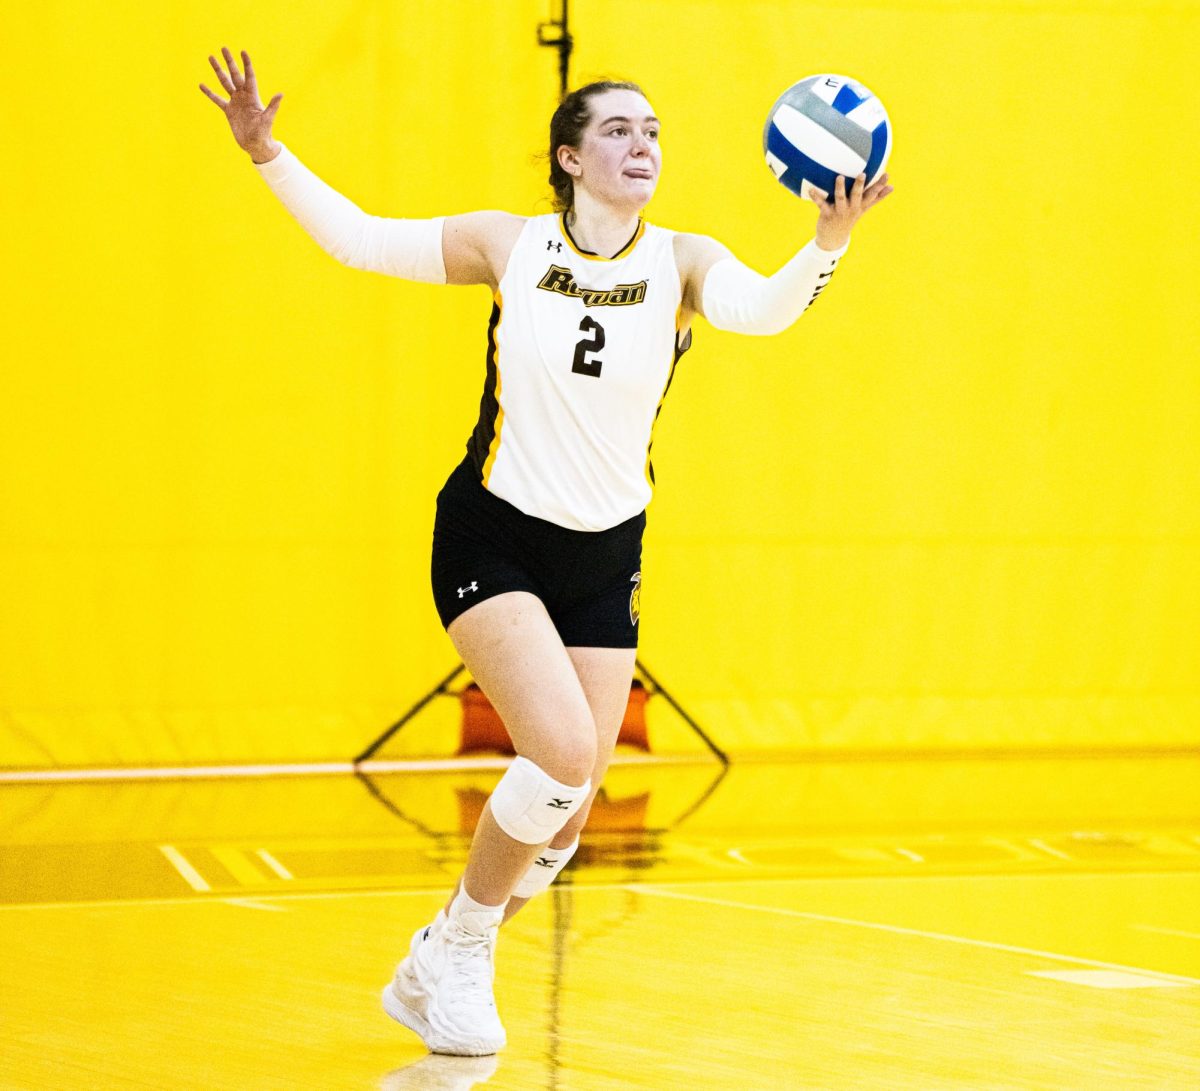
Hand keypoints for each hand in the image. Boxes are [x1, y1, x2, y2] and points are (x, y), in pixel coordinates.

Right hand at [199, 47, 282, 162]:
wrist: (255, 145)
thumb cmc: (264, 132)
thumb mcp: (268, 118)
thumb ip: (273, 106)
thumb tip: (281, 94)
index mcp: (253, 96)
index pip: (249, 76)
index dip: (246, 64)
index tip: (243, 52)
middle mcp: (243, 96)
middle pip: (235, 75)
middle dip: (229, 62)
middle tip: (223, 47)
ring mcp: (235, 102)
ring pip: (225, 83)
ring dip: (218, 71)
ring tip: (211, 57)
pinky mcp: (228, 111)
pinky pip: (217, 99)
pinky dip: (209, 93)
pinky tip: (201, 85)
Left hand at [809, 172, 892, 251]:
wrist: (833, 238)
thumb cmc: (850, 218)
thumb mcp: (864, 208)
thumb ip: (878, 197)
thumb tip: (893, 187)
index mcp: (860, 206)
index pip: (873, 195)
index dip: (880, 185)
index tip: (887, 174)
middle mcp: (851, 208)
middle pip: (857, 195)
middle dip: (860, 185)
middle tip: (862, 174)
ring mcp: (839, 211)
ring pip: (840, 198)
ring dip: (840, 188)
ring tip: (839, 177)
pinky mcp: (827, 214)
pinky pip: (821, 204)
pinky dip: (816, 197)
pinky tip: (811, 189)